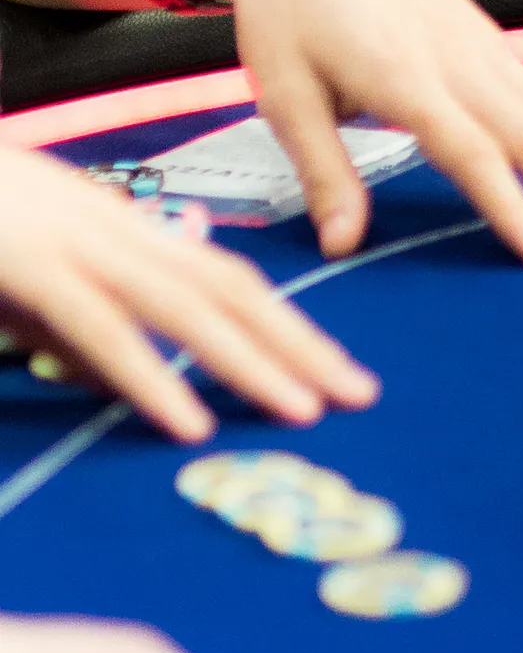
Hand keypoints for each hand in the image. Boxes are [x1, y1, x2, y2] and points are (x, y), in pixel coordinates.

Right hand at [0, 148, 375, 444]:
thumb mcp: (37, 277)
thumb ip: (85, 318)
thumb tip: (130, 359)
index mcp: (122, 232)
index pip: (225, 279)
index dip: (286, 323)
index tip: (337, 371)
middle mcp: (114, 232)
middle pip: (226, 290)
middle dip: (298, 343)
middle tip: (359, 395)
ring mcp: (75, 247)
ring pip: (182, 306)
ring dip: (247, 362)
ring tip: (302, 409)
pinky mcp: (29, 270)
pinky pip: (100, 330)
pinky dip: (150, 376)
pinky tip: (188, 420)